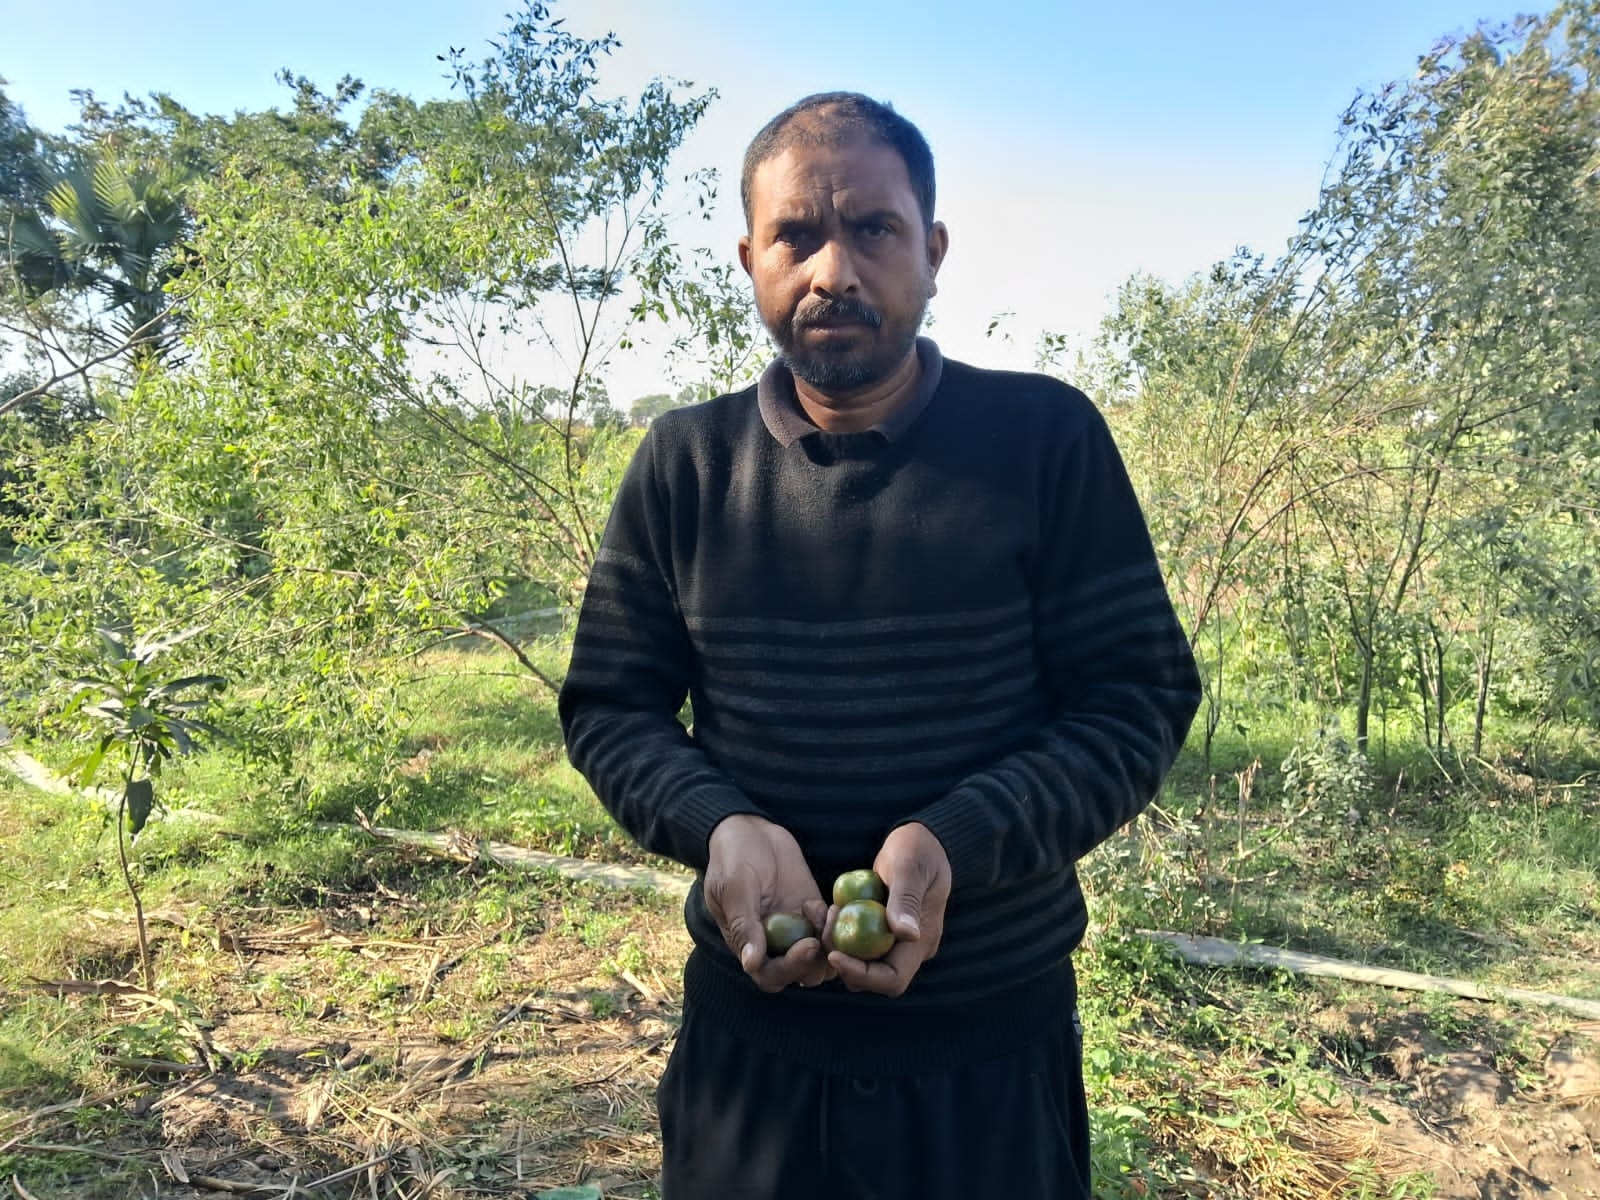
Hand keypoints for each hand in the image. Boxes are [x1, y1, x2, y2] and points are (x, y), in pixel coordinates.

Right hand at [705, 814, 830, 992]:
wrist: (747, 829)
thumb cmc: (732, 857)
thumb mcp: (734, 888)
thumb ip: (744, 925)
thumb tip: (751, 963)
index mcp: (748, 943)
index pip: (771, 974)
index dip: (791, 967)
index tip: (807, 945)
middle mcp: (773, 942)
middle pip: (800, 972)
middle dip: (817, 960)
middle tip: (826, 935)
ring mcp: (794, 927)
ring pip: (820, 957)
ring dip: (831, 946)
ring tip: (830, 916)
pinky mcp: (811, 910)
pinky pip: (829, 930)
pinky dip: (836, 925)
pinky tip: (833, 905)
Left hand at [826, 822, 950, 996]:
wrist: (923, 839)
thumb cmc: (918, 848)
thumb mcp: (909, 867)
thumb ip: (906, 899)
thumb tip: (906, 934)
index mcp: (921, 941)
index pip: (891, 980)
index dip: (861, 975)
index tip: (834, 954)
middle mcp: (908, 949)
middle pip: (869, 976)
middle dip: (841, 957)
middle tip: (825, 920)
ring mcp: (893, 941)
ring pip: (857, 960)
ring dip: (835, 942)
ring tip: (822, 909)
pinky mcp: (878, 930)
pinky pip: (853, 942)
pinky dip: (836, 930)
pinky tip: (824, 907)